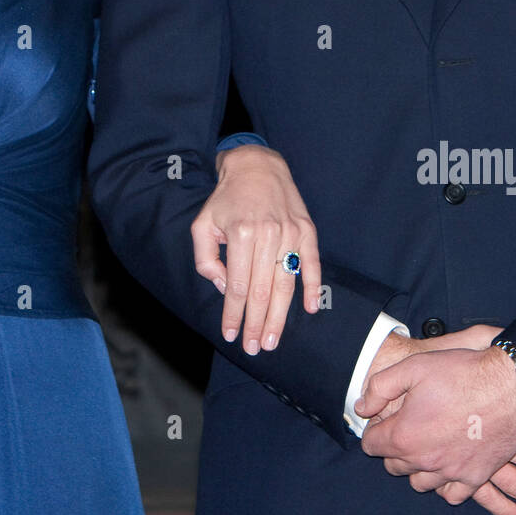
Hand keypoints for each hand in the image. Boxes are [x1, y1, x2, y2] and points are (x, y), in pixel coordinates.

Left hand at [191, 144, 319, 353]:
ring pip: (286, 284)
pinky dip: (312, 288)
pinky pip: (313, 265)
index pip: (237, 286)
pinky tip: (310, 309)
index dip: (233, 314)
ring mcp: (291, 233)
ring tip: (272, 339)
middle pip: (262, 291)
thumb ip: (206, 259)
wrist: (257, 166)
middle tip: (254, 348)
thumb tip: (224, 288)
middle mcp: (267, 234)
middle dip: (256, 324)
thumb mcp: (202, 224)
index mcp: (240, 234)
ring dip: (280, 316)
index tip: (231, 335)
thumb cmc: (226, 199)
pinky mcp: (307, 230)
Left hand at [359, 327, 515, 514]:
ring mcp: (451, 472)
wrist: (509, 385)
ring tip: (426, 446)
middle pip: (394, 466)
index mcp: (405, 435)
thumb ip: (380, 388)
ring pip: (420, 483)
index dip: (374, 430)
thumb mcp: (412, 367)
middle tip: (406, 428)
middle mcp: (425, 460)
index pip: (371, 445)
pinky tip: (447, 466)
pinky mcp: (476, 476)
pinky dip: (445, 485)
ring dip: (417, 467)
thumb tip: (362, 408)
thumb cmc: (460, 373)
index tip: (384, 420)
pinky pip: (452, 495)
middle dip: (394, 449)